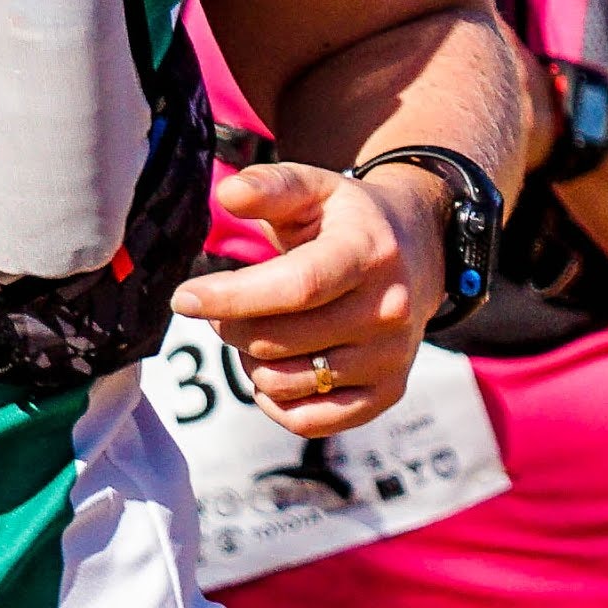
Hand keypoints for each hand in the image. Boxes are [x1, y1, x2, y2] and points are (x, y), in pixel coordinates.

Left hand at [172, 160, 436, 434]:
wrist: (420, 252)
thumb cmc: (348, 221)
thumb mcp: (314, 188)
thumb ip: (270, 185)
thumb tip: (229, 193)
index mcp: (370, 253)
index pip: (296, 288)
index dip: (232, 297)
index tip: (186, 298)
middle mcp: (388, 310)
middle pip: (277, 341)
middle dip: (230, 325)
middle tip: (223, 306)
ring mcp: (391, 357)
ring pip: (283, 384)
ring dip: (249, 362)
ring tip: (258, 331)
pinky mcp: (388, 392)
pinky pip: (309, 422)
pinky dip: (275, 402)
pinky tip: (273, 369)